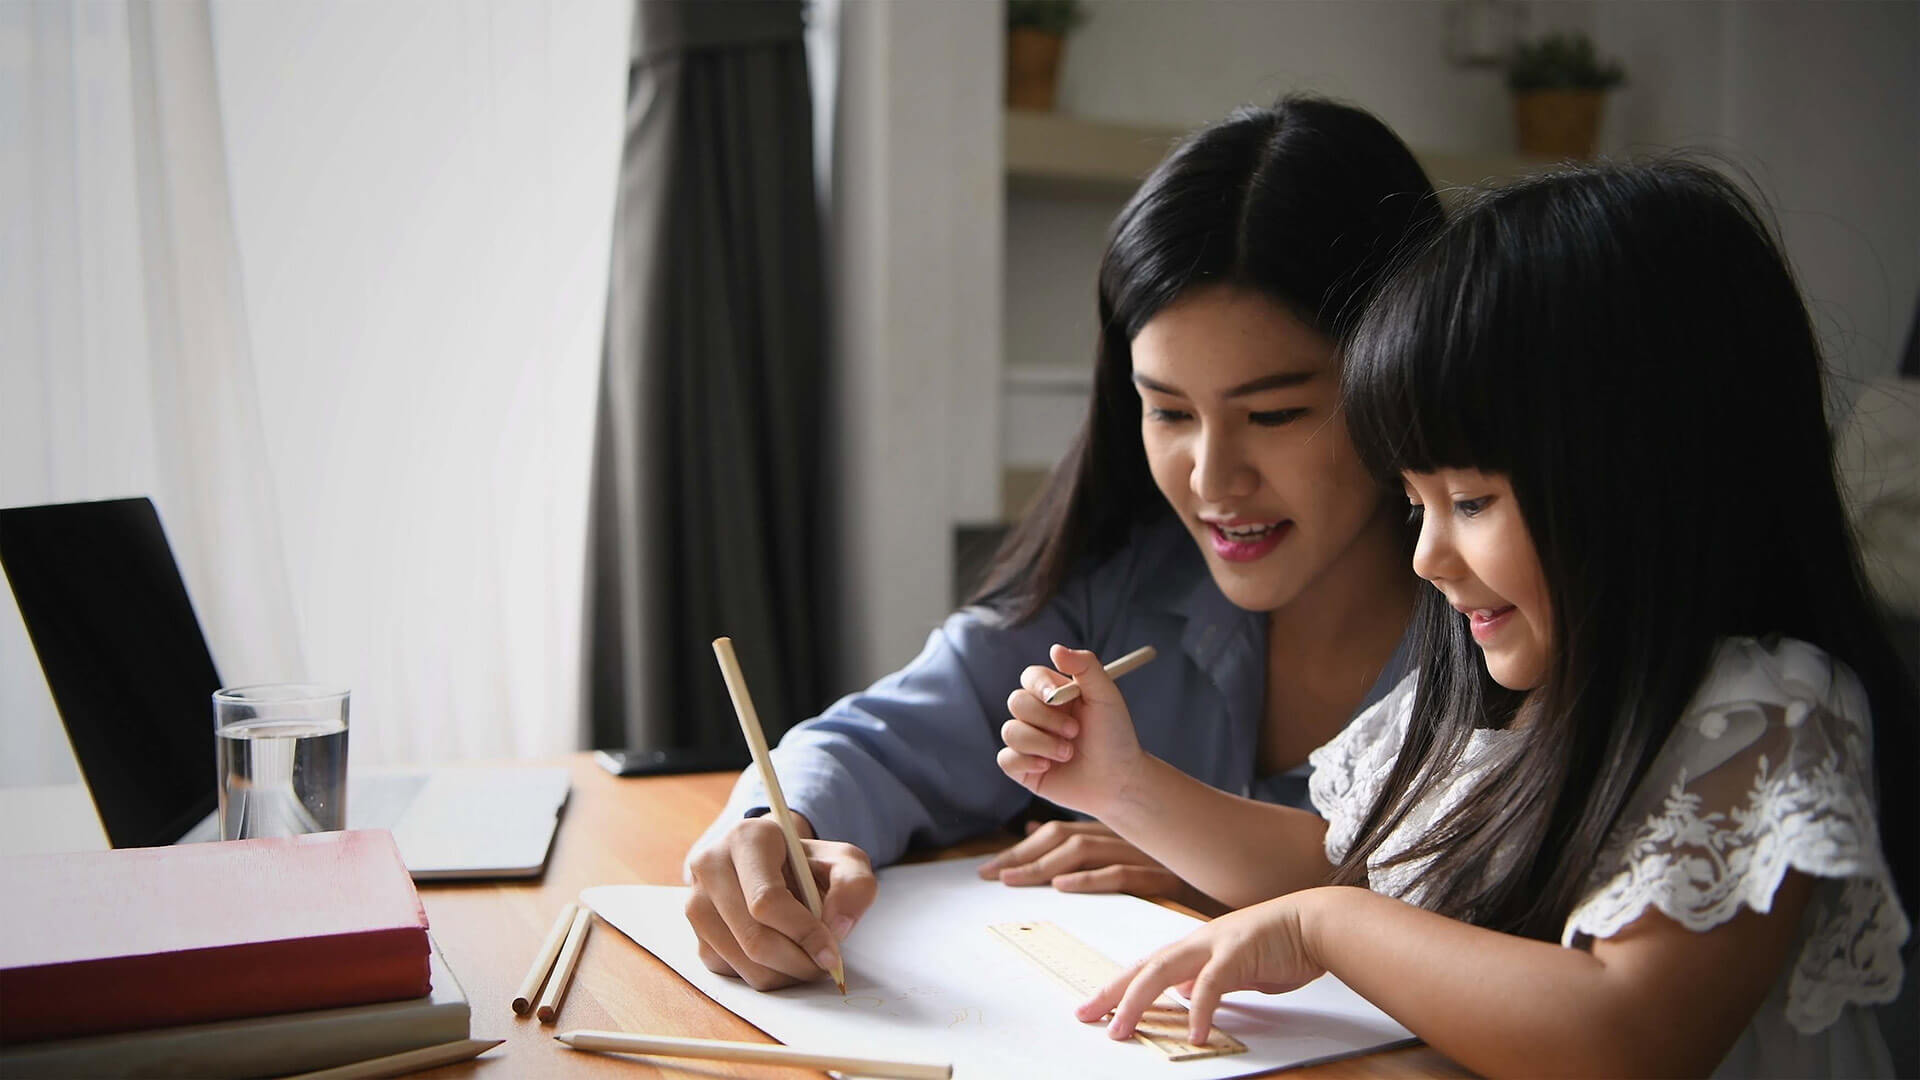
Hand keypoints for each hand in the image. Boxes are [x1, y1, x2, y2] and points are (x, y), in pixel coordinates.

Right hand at [683, 814, 875, 989]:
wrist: (774, 864)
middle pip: (753, 938)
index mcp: (747, 838)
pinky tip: (782, 958)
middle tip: (823, 965)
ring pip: (741, 961)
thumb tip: (836, 927)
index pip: (767, 900)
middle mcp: (711, 866)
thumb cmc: (808, 865)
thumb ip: (854, 886)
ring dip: (783, 974)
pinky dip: (764, 976)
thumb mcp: (844, 862)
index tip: (831, 953)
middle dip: (796, 962)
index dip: (803, 933)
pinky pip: (730, 973)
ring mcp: (696, 902)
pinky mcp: (696, 934)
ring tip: (807, 961)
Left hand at [977, 820, 1225, 914]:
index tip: (989, 869)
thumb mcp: (1129, 862)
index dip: (1020, 849)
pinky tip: (1064, 886)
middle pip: (1062, 838)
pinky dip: (1091, 879)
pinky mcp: (1162, 877)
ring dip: (1043, 867)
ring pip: (1084, 852)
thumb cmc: (1178, 876)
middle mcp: (1125, 837)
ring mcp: (1144, 854)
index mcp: (1114, 832)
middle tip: (988, 875)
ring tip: (1013, 882)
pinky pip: (1122, 874)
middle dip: (1021, 857)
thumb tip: (1047, 854)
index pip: (1057, 833)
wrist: (1235, 879)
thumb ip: (1089, 852)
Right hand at [995, 643, 1147, 816]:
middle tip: (1075, 732)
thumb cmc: (1115, 737)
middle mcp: (1038, 715)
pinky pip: (1006, 759)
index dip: (1037, 684)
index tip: (1054, 695)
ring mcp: (1028, 742)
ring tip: (1068, 753)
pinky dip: (1028, 762)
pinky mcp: (1022, 768)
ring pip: (1010, 731)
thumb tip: (1055, 648)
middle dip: (1046, 719)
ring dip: (1042, 743)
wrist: (1119, 781)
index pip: (1030, 677)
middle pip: (1016, 702)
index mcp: (1055, 694)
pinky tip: (1049, 767)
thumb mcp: (1106, 696)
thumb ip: (1086, 666)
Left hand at [1076, 895, 1326, 1045]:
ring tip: (1122, 1028)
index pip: (1145, 968)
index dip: (1117, 987)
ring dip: (1137, 1000)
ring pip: (1163, 971)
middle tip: (1087, 1016)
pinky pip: (1211, 985)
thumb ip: (1207, 978)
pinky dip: (1199, 1010)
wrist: (1314, 922)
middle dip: (1112, 993)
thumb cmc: (1279, 945)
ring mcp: (1215, 945)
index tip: (1093, 1007)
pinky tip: (1193, 1034)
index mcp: (1194, 946)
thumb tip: (1184, 993)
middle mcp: (1197, 942)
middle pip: (1143, 968)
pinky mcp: (1238, 953)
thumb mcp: (1233, 967)